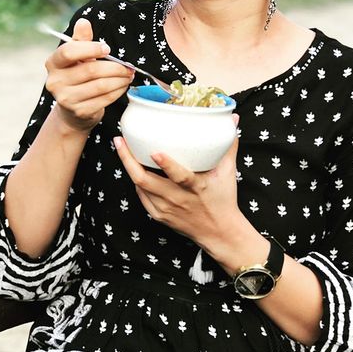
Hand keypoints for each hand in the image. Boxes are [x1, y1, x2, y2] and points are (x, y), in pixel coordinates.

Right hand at [45, 18, 133, 132]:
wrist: (72, 111)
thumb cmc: (77, 77)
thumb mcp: (77, 57)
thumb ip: (81, 40)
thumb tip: (84, 22)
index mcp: (53, 63)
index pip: (69, 51)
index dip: (90, 48)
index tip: (107, 49)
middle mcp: (55, 82)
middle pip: (91, 70)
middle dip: (115, 67)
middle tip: (128, 67)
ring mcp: (66, 99)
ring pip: (100, 85)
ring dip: (119, 79)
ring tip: (128, 75)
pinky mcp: (79, 112)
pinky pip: (105, 99)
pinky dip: (118, 91)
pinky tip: (123, 86)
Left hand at [114, 126, 243, 255]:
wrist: (219, 233)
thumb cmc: (223, 200)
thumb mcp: (228, 173)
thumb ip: (228, 145)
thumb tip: (233, 118)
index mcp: (195, 187)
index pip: (179, 176)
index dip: (166, 164)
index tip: (154, 151)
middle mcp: (177, 199)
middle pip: (145, 180)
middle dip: (128, 160)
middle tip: (119, 140)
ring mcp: (165, 209)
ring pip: (139, 187)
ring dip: (129, 167)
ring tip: (122, 148)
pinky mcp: (159, 216)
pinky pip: (141, 196)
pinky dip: (137, 181)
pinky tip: (133, 168)